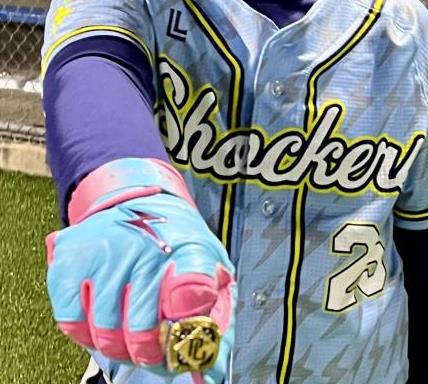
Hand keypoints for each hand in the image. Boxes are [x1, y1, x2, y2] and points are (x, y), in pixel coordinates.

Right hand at [46, 192, 235, 382]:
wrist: (135, 199)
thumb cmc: (174, 242)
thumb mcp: (209, 265)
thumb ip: (216, 317)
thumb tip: (211, 374)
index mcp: (189, 248)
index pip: (195, 280)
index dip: (190, 313)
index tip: (188, 337)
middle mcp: (146, 244)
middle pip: (142, 330)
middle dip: (149, 354)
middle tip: (152, 353)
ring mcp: (106, 250)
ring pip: (105, 333)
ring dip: (117, 346)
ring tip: (127, 335)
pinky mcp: (72, 257)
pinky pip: (71, 321)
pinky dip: (84, 332)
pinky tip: (99, 317)